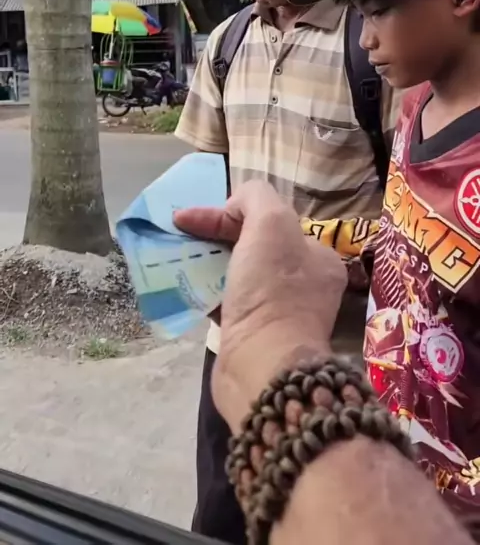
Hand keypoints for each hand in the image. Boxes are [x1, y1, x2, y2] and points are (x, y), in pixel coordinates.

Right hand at [174, 181, 346, 431]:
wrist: (263, 367)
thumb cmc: (271, 291)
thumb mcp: (270, 223)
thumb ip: (256, 198)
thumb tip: (235, 204)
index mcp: (317, 256)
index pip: (271, 220)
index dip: (230, 212)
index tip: (192, 218)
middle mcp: (304, 283)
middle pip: (254, 245)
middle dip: (217, 237)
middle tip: (184, 237)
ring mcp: (279, 312)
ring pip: (238, 274)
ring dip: (209, 263)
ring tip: (180, 260)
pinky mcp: (252, 335)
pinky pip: (227, 303)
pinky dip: (206, 292)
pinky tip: (187, 289)